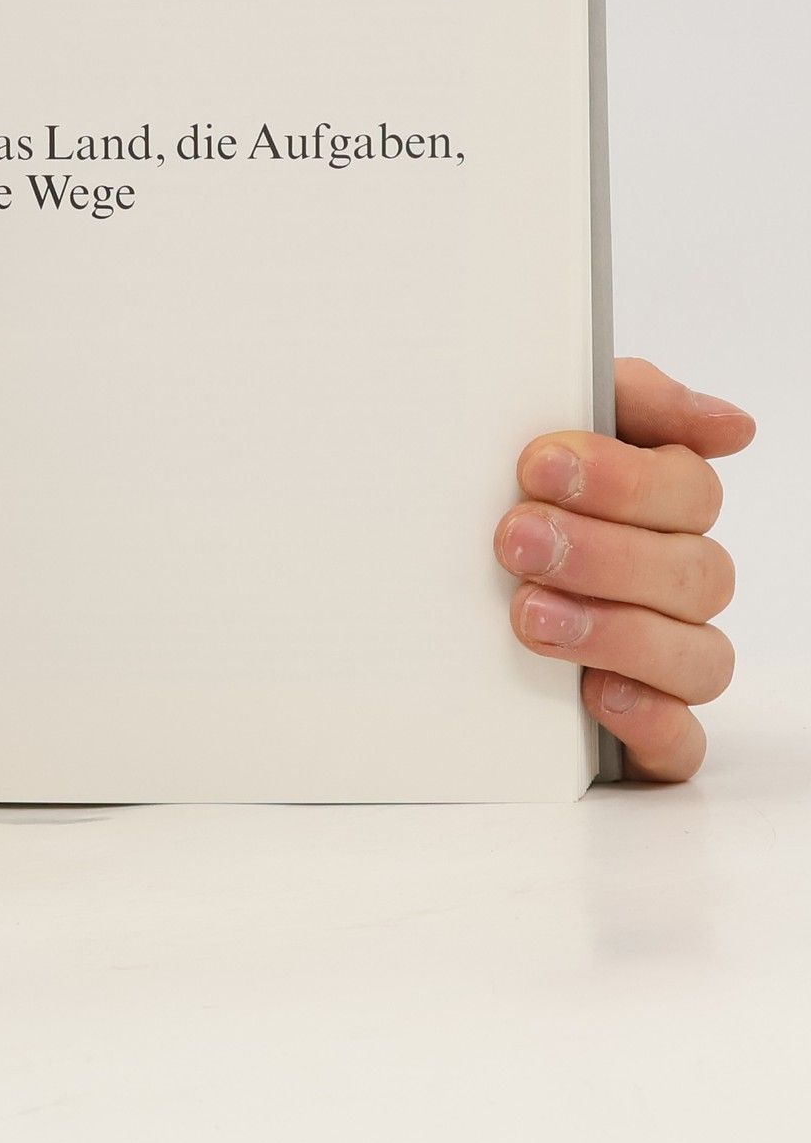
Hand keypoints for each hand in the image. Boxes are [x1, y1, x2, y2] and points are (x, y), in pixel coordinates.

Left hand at [496, 358, 754, 780]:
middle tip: (515, 539)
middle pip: (693, 572)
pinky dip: (650, 720)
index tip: (538, 464)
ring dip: (615, 631)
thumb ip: (622, 398)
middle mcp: (671, 585)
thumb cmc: (498, 502)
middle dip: (602, 553)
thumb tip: (729, 424)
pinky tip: (597, 693)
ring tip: (529, 613)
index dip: (623, 478)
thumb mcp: (535, 426)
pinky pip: (681, 744)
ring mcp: (662, 661)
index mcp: (659, 510)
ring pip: (697, 657)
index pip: (689, 489)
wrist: (413, 601)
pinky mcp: (641, 732)